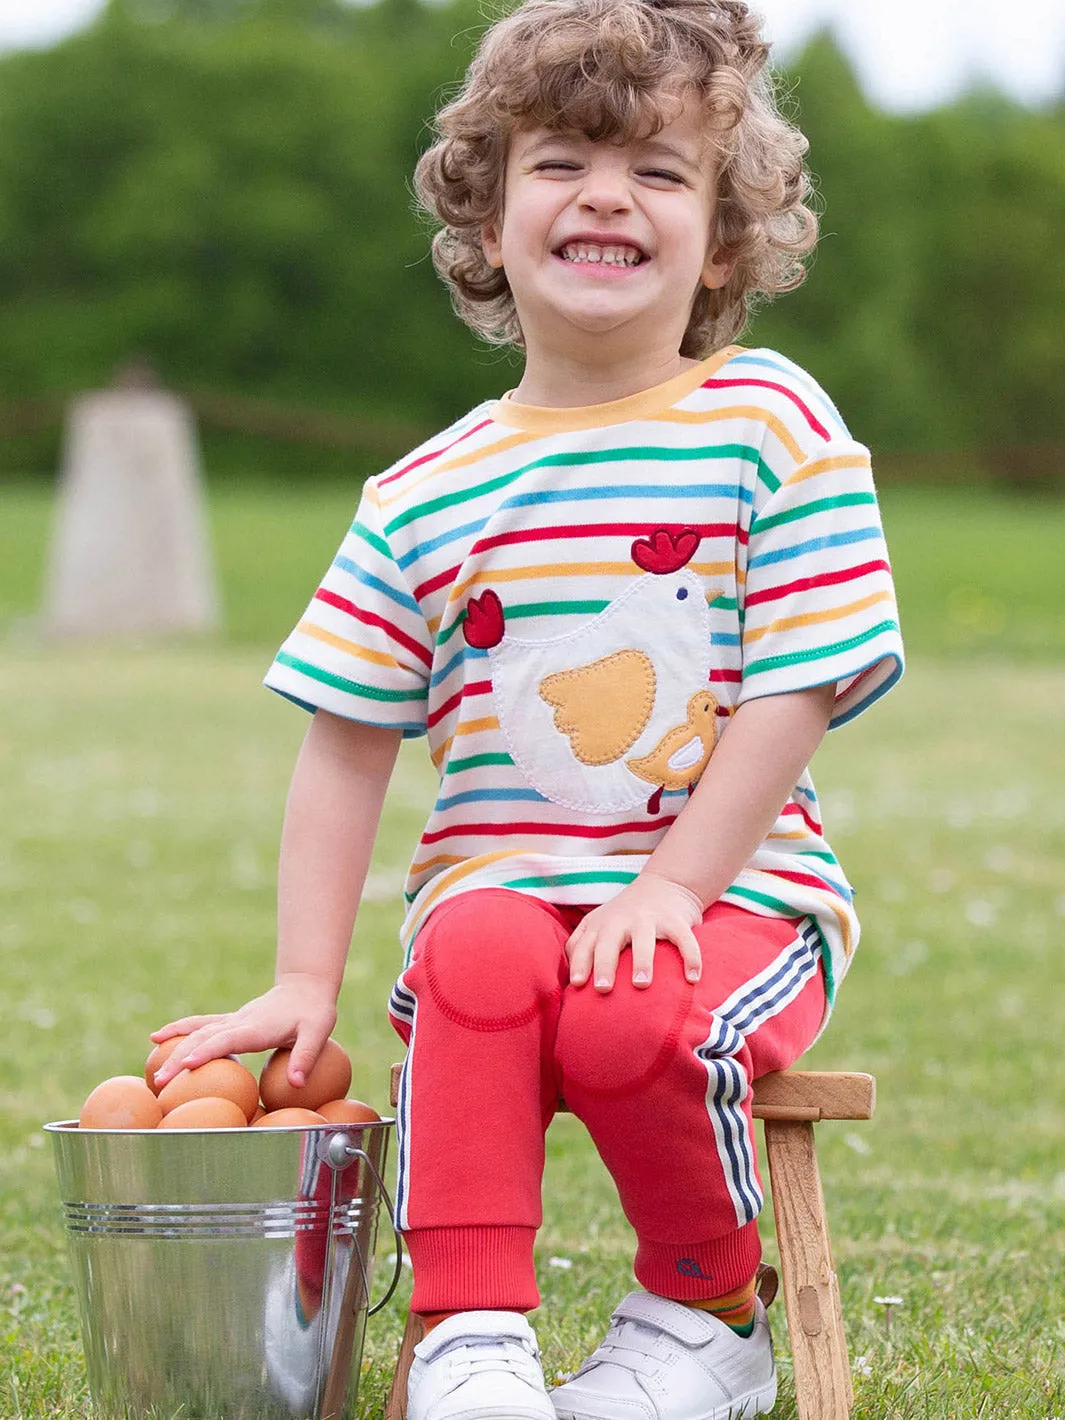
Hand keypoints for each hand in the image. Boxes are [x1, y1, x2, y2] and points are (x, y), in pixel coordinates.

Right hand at [149, 972, 337, 1090]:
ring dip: (174, 1045)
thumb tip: (297, 1083)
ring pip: (197, 1030)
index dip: (208, 1051)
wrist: (305, 987)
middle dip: (180, 1057)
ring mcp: (233, 1020)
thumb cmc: (314, 1012)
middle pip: (204, 1037)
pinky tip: (158, 1038)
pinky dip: (179, 1030)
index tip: (187, 1065)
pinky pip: (200, 1025)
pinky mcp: (231, 1021)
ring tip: (151, 1061)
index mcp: (258, 1027)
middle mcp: (240, 1021)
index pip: (228, 1039)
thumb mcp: (319, 1031)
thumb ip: (306, 1056)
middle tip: (160, 1081)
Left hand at [566, 872, 703, 992]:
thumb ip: (580, 946)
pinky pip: (684, 939)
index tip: (577, 984)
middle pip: (609, 942)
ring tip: (640, 984)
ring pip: (644, 939)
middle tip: (603, 989)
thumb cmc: (623, 917)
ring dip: (641, 961)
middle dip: (604, 964)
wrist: (663, 886)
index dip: (580, 963)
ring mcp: (649, 919)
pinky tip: (693, 978)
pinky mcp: (675, 920)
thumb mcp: (598, 924)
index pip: (584, 944)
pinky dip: (690, 957)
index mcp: (600, 925)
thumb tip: (568, 983)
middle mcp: (621, 920)